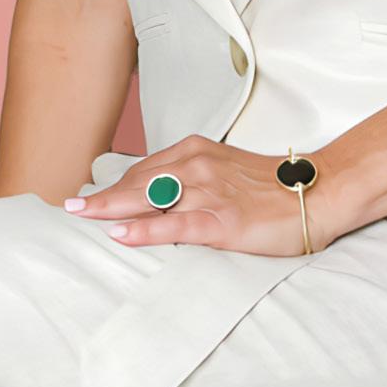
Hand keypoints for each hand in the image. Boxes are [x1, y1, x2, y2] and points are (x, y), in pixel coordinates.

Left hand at [66, 135, 343, 257]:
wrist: (317, 192)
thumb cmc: (272, 187)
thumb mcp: (226, 172)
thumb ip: (194, 179)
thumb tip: (162, 195)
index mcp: (195, 152)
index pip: (144, 170)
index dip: (114, 185)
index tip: (87, 195)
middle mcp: (196, 166)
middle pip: (137, 182)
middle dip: (102, 196)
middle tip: (69, 207)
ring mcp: (208, 191)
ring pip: (149, 199)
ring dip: (111, 209)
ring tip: (81, 216)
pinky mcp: (222, 219)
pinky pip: (175, 224)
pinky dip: (144, 230)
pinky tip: (121, 234)